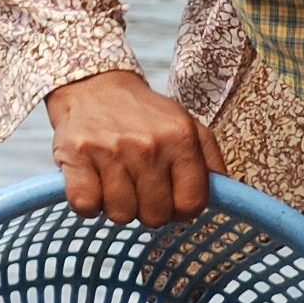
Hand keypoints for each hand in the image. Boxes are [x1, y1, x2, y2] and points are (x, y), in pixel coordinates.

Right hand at [45, 69, 220, 224]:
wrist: (94, 86)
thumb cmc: (144, 115)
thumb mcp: (188, 127)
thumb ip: (211, 162)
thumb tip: (227, 195)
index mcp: (181, 138)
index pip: (192, 204)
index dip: (182, 209)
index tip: (171, 198)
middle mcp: (148, 145)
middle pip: (155, 216)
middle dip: (149, 210)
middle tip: (140, 186)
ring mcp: (110, 150)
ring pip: (121, 215)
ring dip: (118, 205)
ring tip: (117, 180)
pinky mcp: (76, 156)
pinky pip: (86, 206)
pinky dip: (88, 202)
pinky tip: (94, 182)